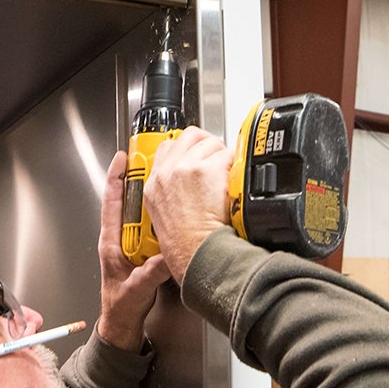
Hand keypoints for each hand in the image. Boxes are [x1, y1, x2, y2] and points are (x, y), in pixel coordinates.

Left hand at [97, 151, 171, 350]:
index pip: (111, 203)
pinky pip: (150, 229)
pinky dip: (160, 217)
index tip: (122, 158)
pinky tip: (173, 214)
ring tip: (165, 181)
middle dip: (137, 180)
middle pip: (126, 202)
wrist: (123, 326)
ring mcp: (130, 246)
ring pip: (139, 214)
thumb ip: (151, 273)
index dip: (116, 179)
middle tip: (151, 161)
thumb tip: (167, 255)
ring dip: (151, 198)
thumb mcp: (137, 289)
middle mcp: (119, 240)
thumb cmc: (121, 308)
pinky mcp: (141, 253)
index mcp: (111, 243)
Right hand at [143, 126, 233, 281]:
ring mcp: (186, 168)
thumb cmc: (184, 243)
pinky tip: (232, 181)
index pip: (166, 147)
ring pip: (210, 143)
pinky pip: (228, 154)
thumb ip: (170, 191)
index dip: (185, 147)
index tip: (196, 154)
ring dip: (222, 155)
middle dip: (206, 143)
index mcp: (154, 184)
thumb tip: (187, 182)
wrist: (196, 250)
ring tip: (226, 174)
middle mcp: (167, 172)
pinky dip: (234, 164)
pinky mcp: (207, 170)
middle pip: (188, 137)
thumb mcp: (162, 215)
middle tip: (216, 157)